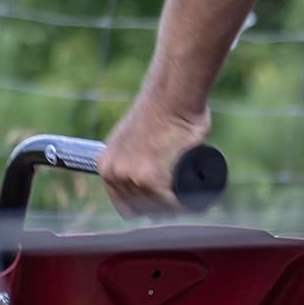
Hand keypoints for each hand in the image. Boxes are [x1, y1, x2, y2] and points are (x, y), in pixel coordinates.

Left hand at [99, 94, 209, 216]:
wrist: (172, 94)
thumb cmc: (160, 110)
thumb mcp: (131, 137)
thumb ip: (129, 155)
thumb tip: (140, 168)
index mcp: (106, 167)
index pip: (126, 206)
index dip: (147, 205)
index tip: (163, 200)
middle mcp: (115, 175)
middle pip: (144, 210)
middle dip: (163, 208)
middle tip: (181, 196)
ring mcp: (133, 180)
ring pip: (160, 209)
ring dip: (177, 207)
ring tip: (189, 195)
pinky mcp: (153, 182)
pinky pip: (174, 205)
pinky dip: (188, 205)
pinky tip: (196, 200)